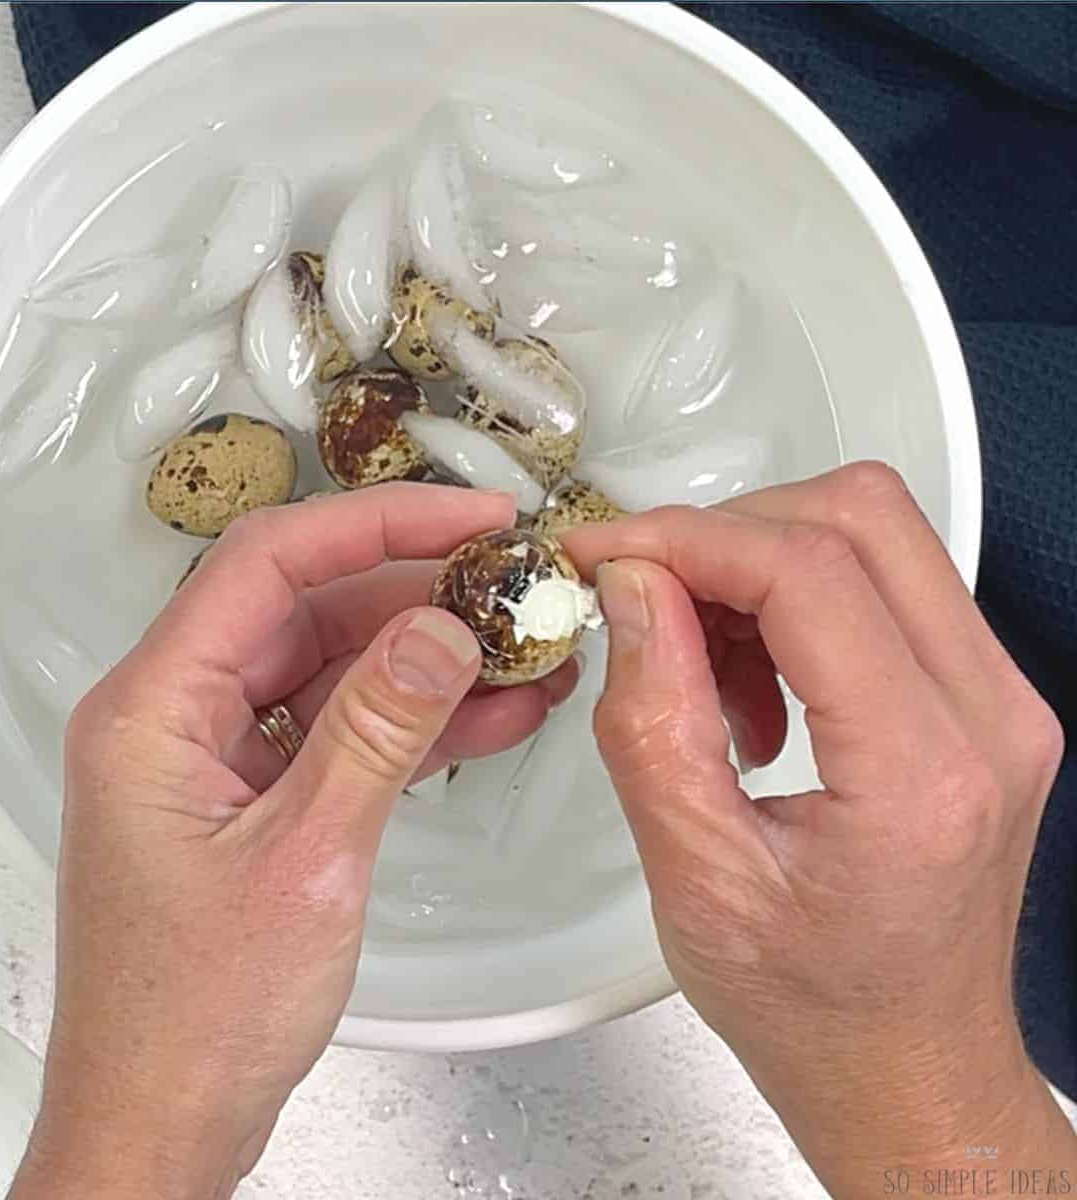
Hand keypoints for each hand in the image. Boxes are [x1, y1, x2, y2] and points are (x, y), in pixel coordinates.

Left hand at [10, 484, 574, 1199]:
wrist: (165, 1120)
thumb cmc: (193, 1015)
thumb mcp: (308, 857)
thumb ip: (376, 731)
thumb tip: (440, 630)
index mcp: (155, 708)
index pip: (269, 563)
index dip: (378, 523)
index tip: (470, 517)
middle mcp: (178, 714)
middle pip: (308, 607)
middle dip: (418, 592)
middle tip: (511, 583)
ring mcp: (218, 753)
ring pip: (334, 666)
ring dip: (428, 659)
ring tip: (523, 650)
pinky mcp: (256, 791)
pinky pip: (341, 726)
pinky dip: (412, 720)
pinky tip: (492, 713)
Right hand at [565, 463, 1072, 1194]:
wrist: (910, 1069)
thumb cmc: (816, 1008)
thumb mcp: (696, 878)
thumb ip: (654, 721)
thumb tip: (632, 589)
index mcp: (923, 772)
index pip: (809, 574)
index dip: (689, 540)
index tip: (607, 555)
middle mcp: (989, 717)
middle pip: (862, 516)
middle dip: (729, 530)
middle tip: (645, 589)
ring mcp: (1000, 701)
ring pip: (877, 535)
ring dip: (761, 565)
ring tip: (701, 663)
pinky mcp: (982, 699)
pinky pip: (886, 586)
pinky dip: (794, 601)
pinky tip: (750, 688)